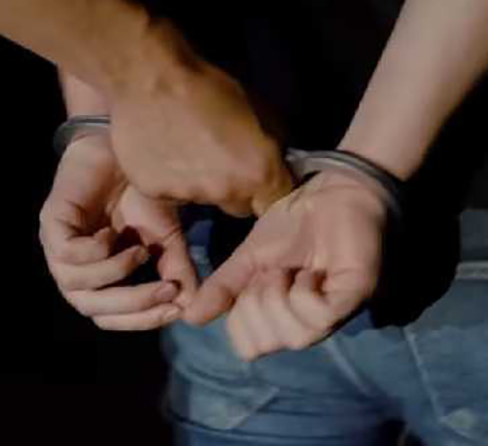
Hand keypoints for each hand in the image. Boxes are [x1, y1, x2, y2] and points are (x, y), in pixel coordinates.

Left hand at [39, 133, 196, 330]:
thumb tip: (191, 308)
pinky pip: (67, 254)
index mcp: (94, 278)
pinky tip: (112, 233)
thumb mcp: (165, 238)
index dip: (141, 319)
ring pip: (76, 285)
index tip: (176, 309)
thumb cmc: (139, 193)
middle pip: (91, 309)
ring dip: (115, 273)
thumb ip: (176, 271)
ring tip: (141, 251)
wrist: (122, 148)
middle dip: (132, 304)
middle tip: (166, 290)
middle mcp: (71, 269)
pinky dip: (95, 250)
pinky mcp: (50, 223)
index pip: (109, 317)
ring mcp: (56, 247)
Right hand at [109, 48, 292, 216]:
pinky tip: (162, 154)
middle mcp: (224, 192)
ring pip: (202, 198)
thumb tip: (276, 158)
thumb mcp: (258, 108)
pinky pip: (168, 192)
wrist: (150, 78)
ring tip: (186, 152)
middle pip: (238, 207)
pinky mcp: (154, 193)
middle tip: (221, 161)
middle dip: (235, 189)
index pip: (276, 203)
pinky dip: (168, 179)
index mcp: (258, 173)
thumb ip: (272, 144)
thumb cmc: (209, 85)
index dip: (270, 191)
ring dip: (200, 182)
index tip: (261, 178)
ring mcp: (187, 195)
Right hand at [183, 172, 386, 359]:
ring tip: (288, 271)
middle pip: (267, 345)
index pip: (248, 347)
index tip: (251, 281)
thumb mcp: (246, 259)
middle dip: (256, 304)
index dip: (240, 317)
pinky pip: (318, 318)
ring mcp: (332, 314)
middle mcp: (305, 323)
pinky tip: (311, 271)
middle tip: (270, 272)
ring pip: (295, 337)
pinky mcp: (353, 299)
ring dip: (280, 298)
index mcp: (279, 318)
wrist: (327, 195)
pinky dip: (304, 293)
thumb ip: (222, 288)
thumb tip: (188, 316)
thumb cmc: (291, 227)